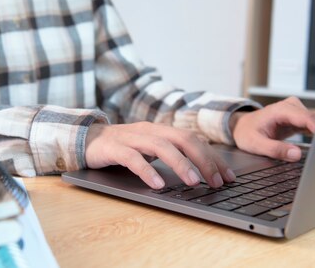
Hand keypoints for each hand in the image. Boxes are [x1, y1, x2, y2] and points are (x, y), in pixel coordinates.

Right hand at [85, 122, 235, 189]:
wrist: (86, 139)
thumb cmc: (122, 147)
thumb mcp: (150, 150)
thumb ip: (170, 156)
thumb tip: (200, 173)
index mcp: (161, 130)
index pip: (194, 140)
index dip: (213, 157)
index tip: (228, 177)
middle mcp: (150, 130)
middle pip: (183, 139)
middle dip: (203, 160)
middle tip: (217, 181)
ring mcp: (131, 137)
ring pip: (161, 146)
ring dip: (180, 164)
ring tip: (193, 182)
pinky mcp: (114, 148)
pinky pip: (132, 158)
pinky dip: (146, 170)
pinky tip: (157, 184)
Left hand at [231, 97, 314, 161]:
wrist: (242, 126)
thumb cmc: (247, 133)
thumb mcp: (255, 144)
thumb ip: (275, 149)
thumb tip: (296, 154)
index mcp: (280, 110)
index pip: (306, 117)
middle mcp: (291, 106)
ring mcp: (297, 111)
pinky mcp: (299, 118)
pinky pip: (314, 126)